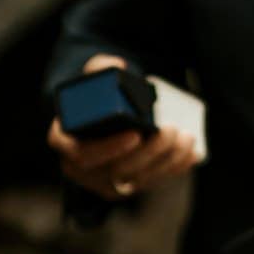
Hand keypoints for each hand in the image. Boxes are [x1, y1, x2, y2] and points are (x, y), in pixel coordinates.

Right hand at [47, 56, 199, 201]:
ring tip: (185, 137)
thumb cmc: (96, 94)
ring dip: (165, 161)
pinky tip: (190, 152)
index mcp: (64, 141)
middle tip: (169, 131)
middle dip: (147, 154)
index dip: (107, 149)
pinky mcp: (126, 185)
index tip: (135, 134)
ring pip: (136, 180)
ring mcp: (103, 180)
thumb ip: (100, 68)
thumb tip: (118, 67)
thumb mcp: (93, 76)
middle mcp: (80, 168)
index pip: (80, 154)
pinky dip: (173, 168)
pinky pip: (151, 182)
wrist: (105, 110)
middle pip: (114, 171)